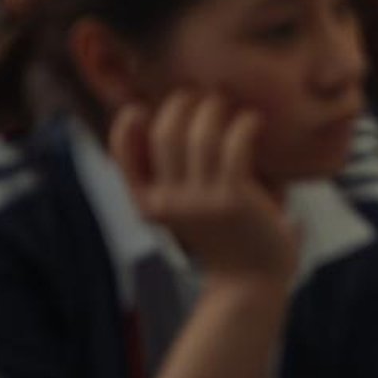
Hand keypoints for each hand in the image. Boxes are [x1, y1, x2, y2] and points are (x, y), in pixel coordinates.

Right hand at [110, 91, 297, 288]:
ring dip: (214, 108)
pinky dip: (244, 124)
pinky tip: (254, 120)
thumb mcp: (188, 205)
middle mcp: (169, 203)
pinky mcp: (233, 201)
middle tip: (201, 94)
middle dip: (181, 103)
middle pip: (165, 134)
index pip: (123, 157)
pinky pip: (234, 146)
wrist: (252, 283)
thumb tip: (179, 119)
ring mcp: (201, 202)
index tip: (139, 107)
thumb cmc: (224, 234)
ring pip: (199, 135)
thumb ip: (178, 173)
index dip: (125, 127)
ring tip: (227, 101)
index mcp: (149, 204)